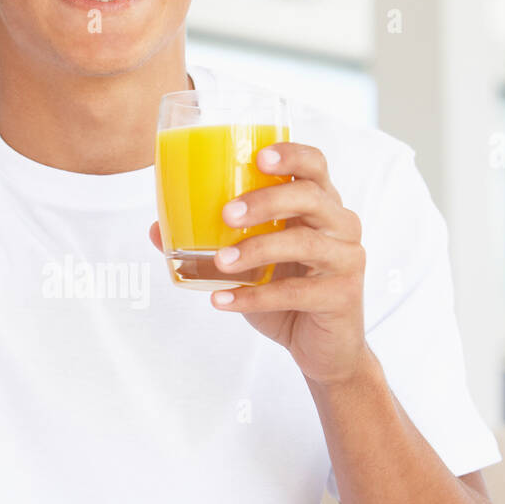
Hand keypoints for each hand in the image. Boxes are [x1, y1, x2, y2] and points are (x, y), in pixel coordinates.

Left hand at [149, 141, 366, 385]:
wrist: (323, 349)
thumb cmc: (287, 295)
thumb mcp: (250, 265)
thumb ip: (212, 242)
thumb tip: (158, 228)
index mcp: (320, 206)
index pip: (315, 166)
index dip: (291, 155)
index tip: (258, 157)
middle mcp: (340, 226)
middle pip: (310, 197)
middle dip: (266, 201)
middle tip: (227, 214)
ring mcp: (346, 260)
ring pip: (305, 243)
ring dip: (258, 249)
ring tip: (221, 262)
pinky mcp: (342, 295)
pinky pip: (296, 292)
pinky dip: (255, 298)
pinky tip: (224, 300)